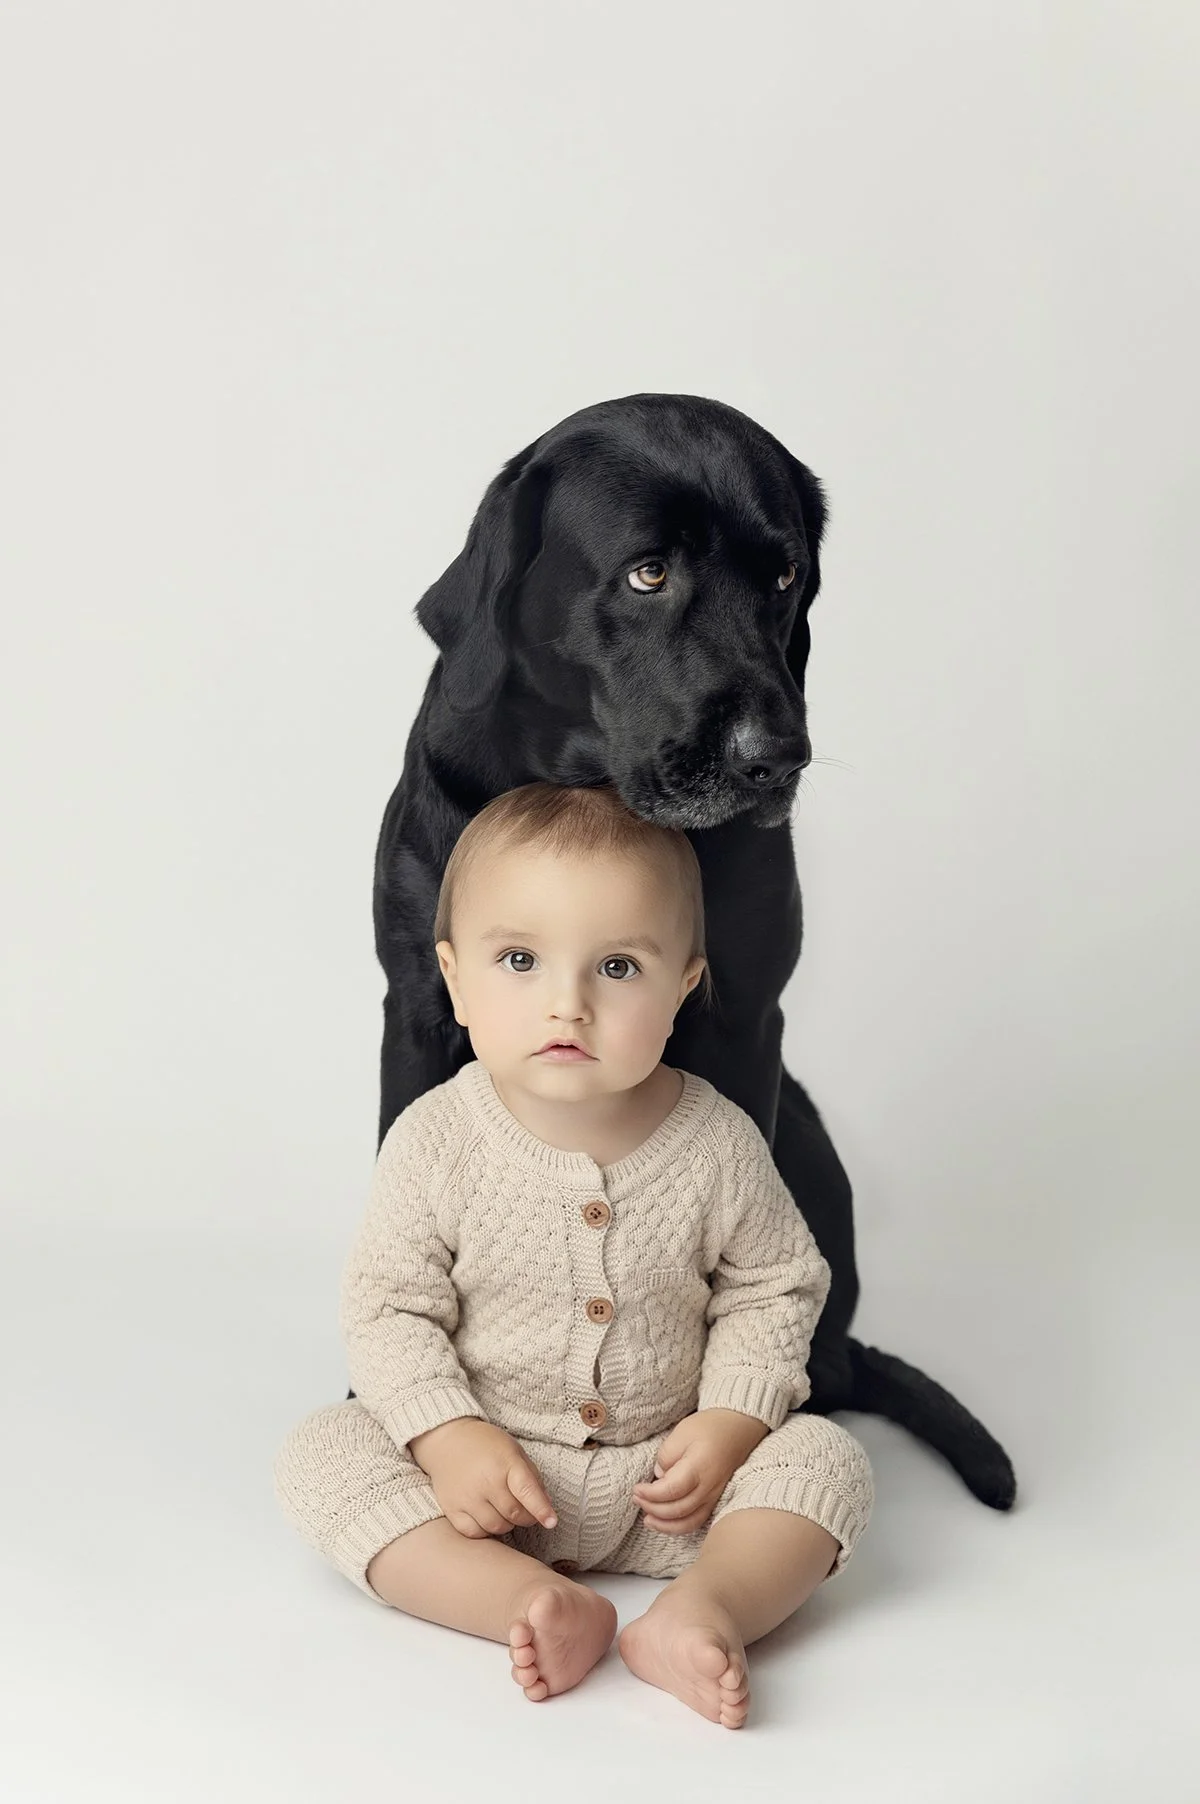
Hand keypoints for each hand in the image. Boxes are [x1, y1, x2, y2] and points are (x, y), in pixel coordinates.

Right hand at [408, 1418, 558, 1540]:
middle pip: (514, 1514)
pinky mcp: (452, 1509)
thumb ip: (532, 1478)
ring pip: (496, 1527)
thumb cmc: (486, 1445)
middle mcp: (485, 1481)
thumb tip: (546, 1508)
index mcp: (504, 1463)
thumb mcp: (514, 1452)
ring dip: (506, 1523)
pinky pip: (475, 1533)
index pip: (527, 1491)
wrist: (448, 1440)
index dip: (542, 1510)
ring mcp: (467, 1497)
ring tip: (504, 1509)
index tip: (551, 1522)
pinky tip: (487, 1515)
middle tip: (525, 1509)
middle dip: (526, 1516)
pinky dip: (485, 1530)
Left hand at [632, 1409, 768, 1535]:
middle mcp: (709, 1486)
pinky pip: (698, 1521)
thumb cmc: (709, 1427)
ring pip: (689, 1522)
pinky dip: (679, 1527)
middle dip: (653, 1508)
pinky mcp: (715, 1499)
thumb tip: (658, 1477)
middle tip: (636, 1499)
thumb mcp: (682, 1432)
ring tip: (647, 1519)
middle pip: (679, 1509)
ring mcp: (714, 1495)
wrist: (739, 1427)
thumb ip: (667, 1455)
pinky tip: (664, 1522)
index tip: (637, 1488)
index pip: (672, 1490)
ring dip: (665, 1524)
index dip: (651, 1494)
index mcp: (700, 1467)